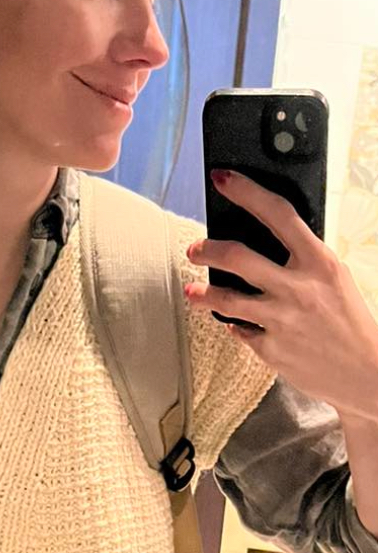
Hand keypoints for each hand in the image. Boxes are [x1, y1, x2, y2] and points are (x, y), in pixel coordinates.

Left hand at [184, 170, 377, 420]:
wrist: (364, 373)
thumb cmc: (349, 320)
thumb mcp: (335, 278)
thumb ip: (304, 258)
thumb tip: (265, 239)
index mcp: (320, 262)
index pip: (278, 214)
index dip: (246, 192)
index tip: (223, 179)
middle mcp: (298, 288)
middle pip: (238, 257)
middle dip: (208, 249)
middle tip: (195, 249)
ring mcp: (281, 321)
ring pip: (227, 298)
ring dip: (203, 292)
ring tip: (192, 289)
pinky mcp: (270, 350)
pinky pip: (240, 331)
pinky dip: (235, 325)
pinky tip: (234, 322)